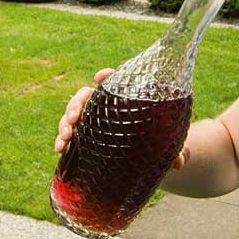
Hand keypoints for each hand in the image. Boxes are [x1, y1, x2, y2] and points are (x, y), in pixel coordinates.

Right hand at [53, 67, 190, 170]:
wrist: (151, 157)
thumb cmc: (162, 142)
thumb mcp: (170, 145)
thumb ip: (177, 150)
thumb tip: (179, 162)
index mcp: (127, 99)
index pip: (115, 80)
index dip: (107, 76)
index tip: (99, 77)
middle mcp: (107, 106)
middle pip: (86, 96)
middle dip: (75, 105)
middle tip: (74, 119)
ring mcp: (94, 121)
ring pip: (73, 114)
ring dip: (64, 123)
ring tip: (64, 139)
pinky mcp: (86, 137)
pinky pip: (70, 134)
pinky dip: (62, 140)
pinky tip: (59, 150)